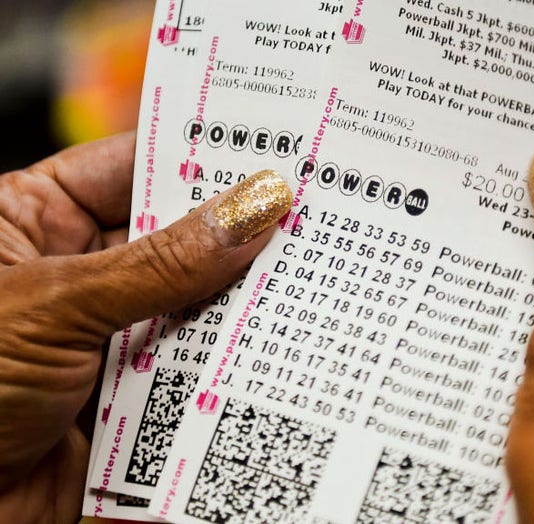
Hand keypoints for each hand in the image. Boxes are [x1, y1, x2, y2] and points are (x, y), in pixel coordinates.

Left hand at [0, 133, 292, 521]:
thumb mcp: (52, 308)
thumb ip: (160, 264)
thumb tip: (248, 212)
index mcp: (29, 223)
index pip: (127, 167)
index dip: (196, 156)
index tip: (269, 149)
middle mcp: (73, 274)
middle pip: (173, 236)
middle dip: (234, 233)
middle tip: (308, 218)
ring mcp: (105, 336)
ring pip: (192, 304)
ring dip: (238, 303)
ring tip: (303, 281)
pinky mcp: (130, 397)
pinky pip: (193, 368)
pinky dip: (229, 365)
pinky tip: (270, 348)